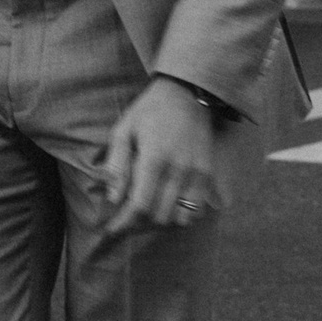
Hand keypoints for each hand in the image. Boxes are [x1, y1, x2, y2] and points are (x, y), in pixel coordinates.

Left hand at [100, 77, 219, 235]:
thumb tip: (113, 198)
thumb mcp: (124, 130)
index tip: (112, 227)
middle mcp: (179, 169)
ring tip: (152, 205)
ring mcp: (197, 172)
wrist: (187, 93)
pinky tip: (171, 201)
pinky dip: (183, 211)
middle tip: (130, 211)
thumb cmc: (149, 111)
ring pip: (180, 216)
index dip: (124, 221)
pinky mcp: (209, 173)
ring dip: (163, 215)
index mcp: (154, 158)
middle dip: (141, 218)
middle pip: (159, 214)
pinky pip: (198, 208)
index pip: (140, 204)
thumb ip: (117, 164)